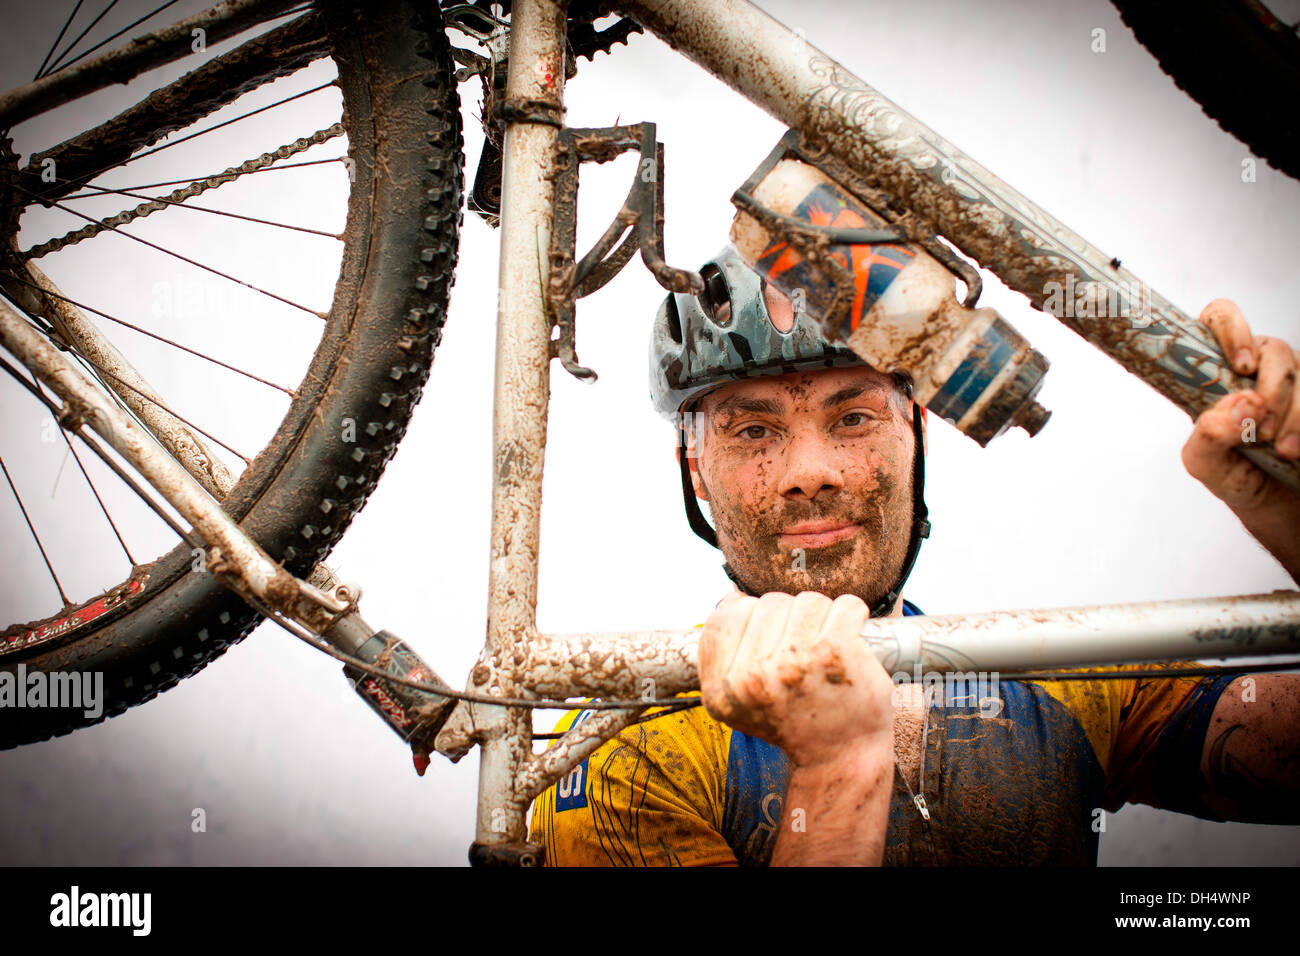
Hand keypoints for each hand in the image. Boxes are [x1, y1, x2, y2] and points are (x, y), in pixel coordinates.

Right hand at [698, 590, 893, 768]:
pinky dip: (853, 615)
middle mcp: (754, 677)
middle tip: (800, 650)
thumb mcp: (735, 705)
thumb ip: (722, 655)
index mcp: (723, 690)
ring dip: (820, 617)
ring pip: (807, 600)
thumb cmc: (790, 722)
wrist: (840, 757)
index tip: (768, 635)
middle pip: (768, 603)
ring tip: (822, 646)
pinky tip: (849, 638)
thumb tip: (733, 598)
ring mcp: (795, 662)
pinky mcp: (835, 653)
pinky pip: (846, 605)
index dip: (746, 616)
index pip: (723, 618)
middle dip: (787, 618)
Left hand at [1185, 299, 1299, 579]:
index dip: (1231, 326)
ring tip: (1281, 449)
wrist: (1277, 506)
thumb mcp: (1204, 463)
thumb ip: (1207, 436)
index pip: (1219, 319)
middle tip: (1261, 427)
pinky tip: (1296, 451)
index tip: (1243, 365)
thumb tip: (1237, 404)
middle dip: (1272, 389)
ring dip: (1292, 413)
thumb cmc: (1233, 475)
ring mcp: (1293, 380)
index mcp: (1217, 371)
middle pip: (1273, 348)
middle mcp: (1257, 368)